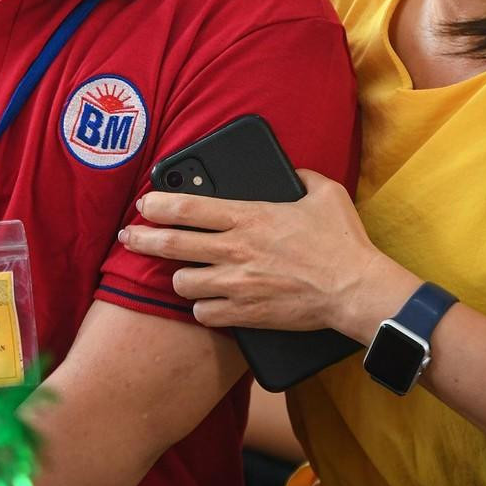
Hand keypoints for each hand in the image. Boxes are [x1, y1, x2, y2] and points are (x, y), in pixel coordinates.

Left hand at [119, 169, 404, 335]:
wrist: (356, 290)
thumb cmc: (343, 242)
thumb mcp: (324, 193)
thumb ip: (300, 177)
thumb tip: (290, 170)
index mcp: (249, 217)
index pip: (187, 208)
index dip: (157, 204)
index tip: (144, 204)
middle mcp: (235, 250)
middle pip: (171, 245)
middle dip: (141, 240)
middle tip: (129, 237)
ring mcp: (238, 284)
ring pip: (182, 283)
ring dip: (179, 278)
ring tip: (182, 273)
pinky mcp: (246, 314)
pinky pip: (204, 314)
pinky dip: (202, 309)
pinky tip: (207, 303)